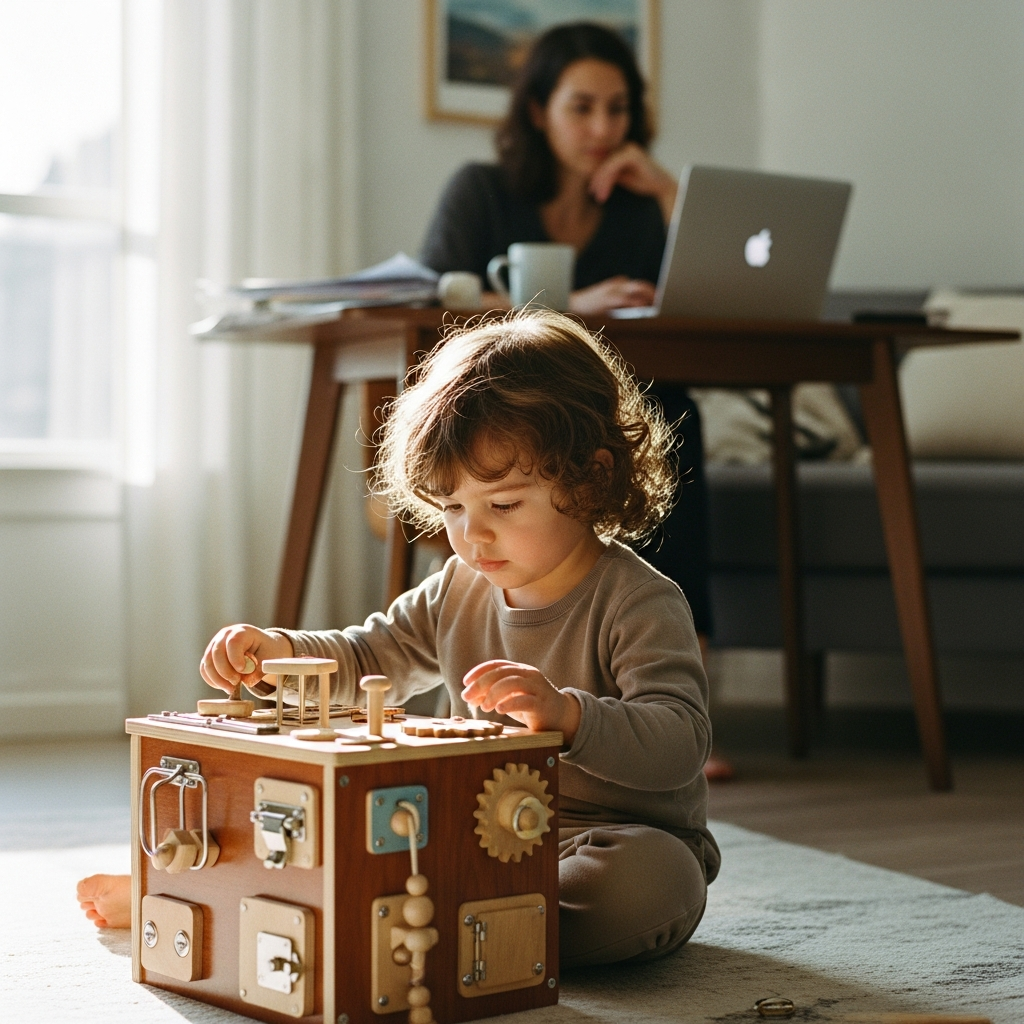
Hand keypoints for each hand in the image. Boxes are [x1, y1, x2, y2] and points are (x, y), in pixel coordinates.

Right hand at [199, 624, 292, 692]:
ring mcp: (215, 644)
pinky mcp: (210, 656)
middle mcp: (226, 635)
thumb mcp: (269, 658)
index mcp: (243, 631)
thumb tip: (245, 680)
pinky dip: (212, 680)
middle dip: (225, 672)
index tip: (242, 670)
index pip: (233, 642)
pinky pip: (205, 669)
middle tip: (236, 683)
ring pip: (208, 662)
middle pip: (217, 653)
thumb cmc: (267, 651)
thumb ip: (258, 669)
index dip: (235, 658)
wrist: (262, 648)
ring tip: (231, 688)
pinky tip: (224, 686)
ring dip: (218, 679)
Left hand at [462, 660, 580, 742]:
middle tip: (467, 696)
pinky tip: (499, 710)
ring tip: (484, 707)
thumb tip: (470, 696)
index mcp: (520, 670)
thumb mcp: (510, 698)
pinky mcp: (542, 704)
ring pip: (512, 683)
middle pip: (502, 673)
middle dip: (481, 683)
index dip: (479, 671)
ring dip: (494, 694)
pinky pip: (525, 700)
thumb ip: (493, 694)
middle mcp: (529, 675)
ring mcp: (537, 688)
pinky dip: (510, 703)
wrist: (561, 717)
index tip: (465, 682)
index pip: (497, 664)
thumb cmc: (532, 706)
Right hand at [569, 275, 654, 315]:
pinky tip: (643, 308)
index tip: (661, 299)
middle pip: (642, 286)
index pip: (640, 286)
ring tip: (658, 306)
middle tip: (664, 303)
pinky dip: (636, 304)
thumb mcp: (608, 302)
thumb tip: (642, 309)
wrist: (572, 305)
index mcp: (618, 284)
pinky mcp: (608, 299)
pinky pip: (626, 300)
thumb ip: (623, 303)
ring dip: (649, 298)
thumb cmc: (591, 307)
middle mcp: (617, 284)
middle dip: (654, 294)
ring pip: (637, 290)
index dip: (652, 292)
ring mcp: (613, 290)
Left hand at [589, 142, 676, 222]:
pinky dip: (607, 180)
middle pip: (604, 163)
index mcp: (621, 149)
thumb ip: (610, 174)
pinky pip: (613, 167)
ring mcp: (628, 148)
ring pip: (607, 166)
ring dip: (601, 182)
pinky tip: (605, 192)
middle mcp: (624, 146)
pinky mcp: (632, 154)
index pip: (603, 161)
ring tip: (599, 197)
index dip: (596, 175)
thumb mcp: (621, 177)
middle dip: (598, 180)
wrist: (661, 185)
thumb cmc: (642, 181)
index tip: (592, 191)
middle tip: (593, 194)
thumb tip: (592, 176)